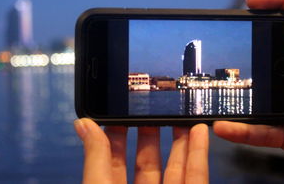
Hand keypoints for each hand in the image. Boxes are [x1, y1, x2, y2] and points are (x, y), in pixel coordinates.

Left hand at [74, 118, 208, 183]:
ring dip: (179, 140)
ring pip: (175, 168)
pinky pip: (197, 177)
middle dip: (150, 133)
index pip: (113, 160)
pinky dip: (199, 154)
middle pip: (146, 162)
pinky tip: (199, 132)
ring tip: (180, 114)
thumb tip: (83, 124)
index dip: (117, 134)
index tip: (121, 111)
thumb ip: (95, 159)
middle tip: (152, 107)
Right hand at [214, 0, 283, 182]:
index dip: (281, 3)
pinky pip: (258, 127)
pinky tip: (226, 127)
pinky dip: (242, 129)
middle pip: (276, 49)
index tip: (253, 2)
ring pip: (261, 90)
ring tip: (220, 86)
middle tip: (232, 34)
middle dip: (253, 39)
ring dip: (240, 91)